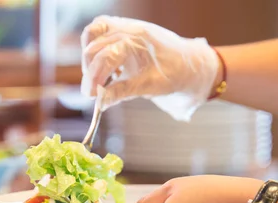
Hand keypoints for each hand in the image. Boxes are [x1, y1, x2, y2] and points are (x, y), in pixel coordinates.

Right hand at [80, 15, 220, 119]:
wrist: (188, 63)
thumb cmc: (174, 73)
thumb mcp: (149, 86)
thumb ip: (122, 92)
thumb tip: (100, 102)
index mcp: (137, 41)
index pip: (106, 57)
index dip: (94, 78)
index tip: (91, 96)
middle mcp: (128, 29)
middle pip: (94, 46)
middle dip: (90, 71)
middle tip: (92, 92)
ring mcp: (124, 26)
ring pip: (92, 33)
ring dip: (89, 56)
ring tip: (97, 77)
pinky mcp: (122, 30)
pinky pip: (99, 31)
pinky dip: (94, 47)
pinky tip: (104, 65)